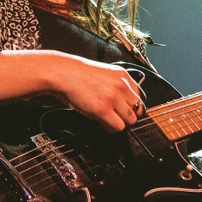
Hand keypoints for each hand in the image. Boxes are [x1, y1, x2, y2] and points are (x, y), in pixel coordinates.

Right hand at [0, 51, 142, 132]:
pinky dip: (111, 128)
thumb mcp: (103, 74)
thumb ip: (116, 86)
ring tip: (108, 120)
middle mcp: (121, 85)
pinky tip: (103, 122)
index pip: (139, 96)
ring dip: (120, 123)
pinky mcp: (103, 110)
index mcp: (122, 75)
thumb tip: (123, 103)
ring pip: (129, 120)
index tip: (125, 110)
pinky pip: (117, 127)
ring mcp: (113, 98)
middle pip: (137, 110)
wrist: (62, 73)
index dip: (132, 106)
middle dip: (127, 116)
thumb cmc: (77, 75)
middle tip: (116, 117)